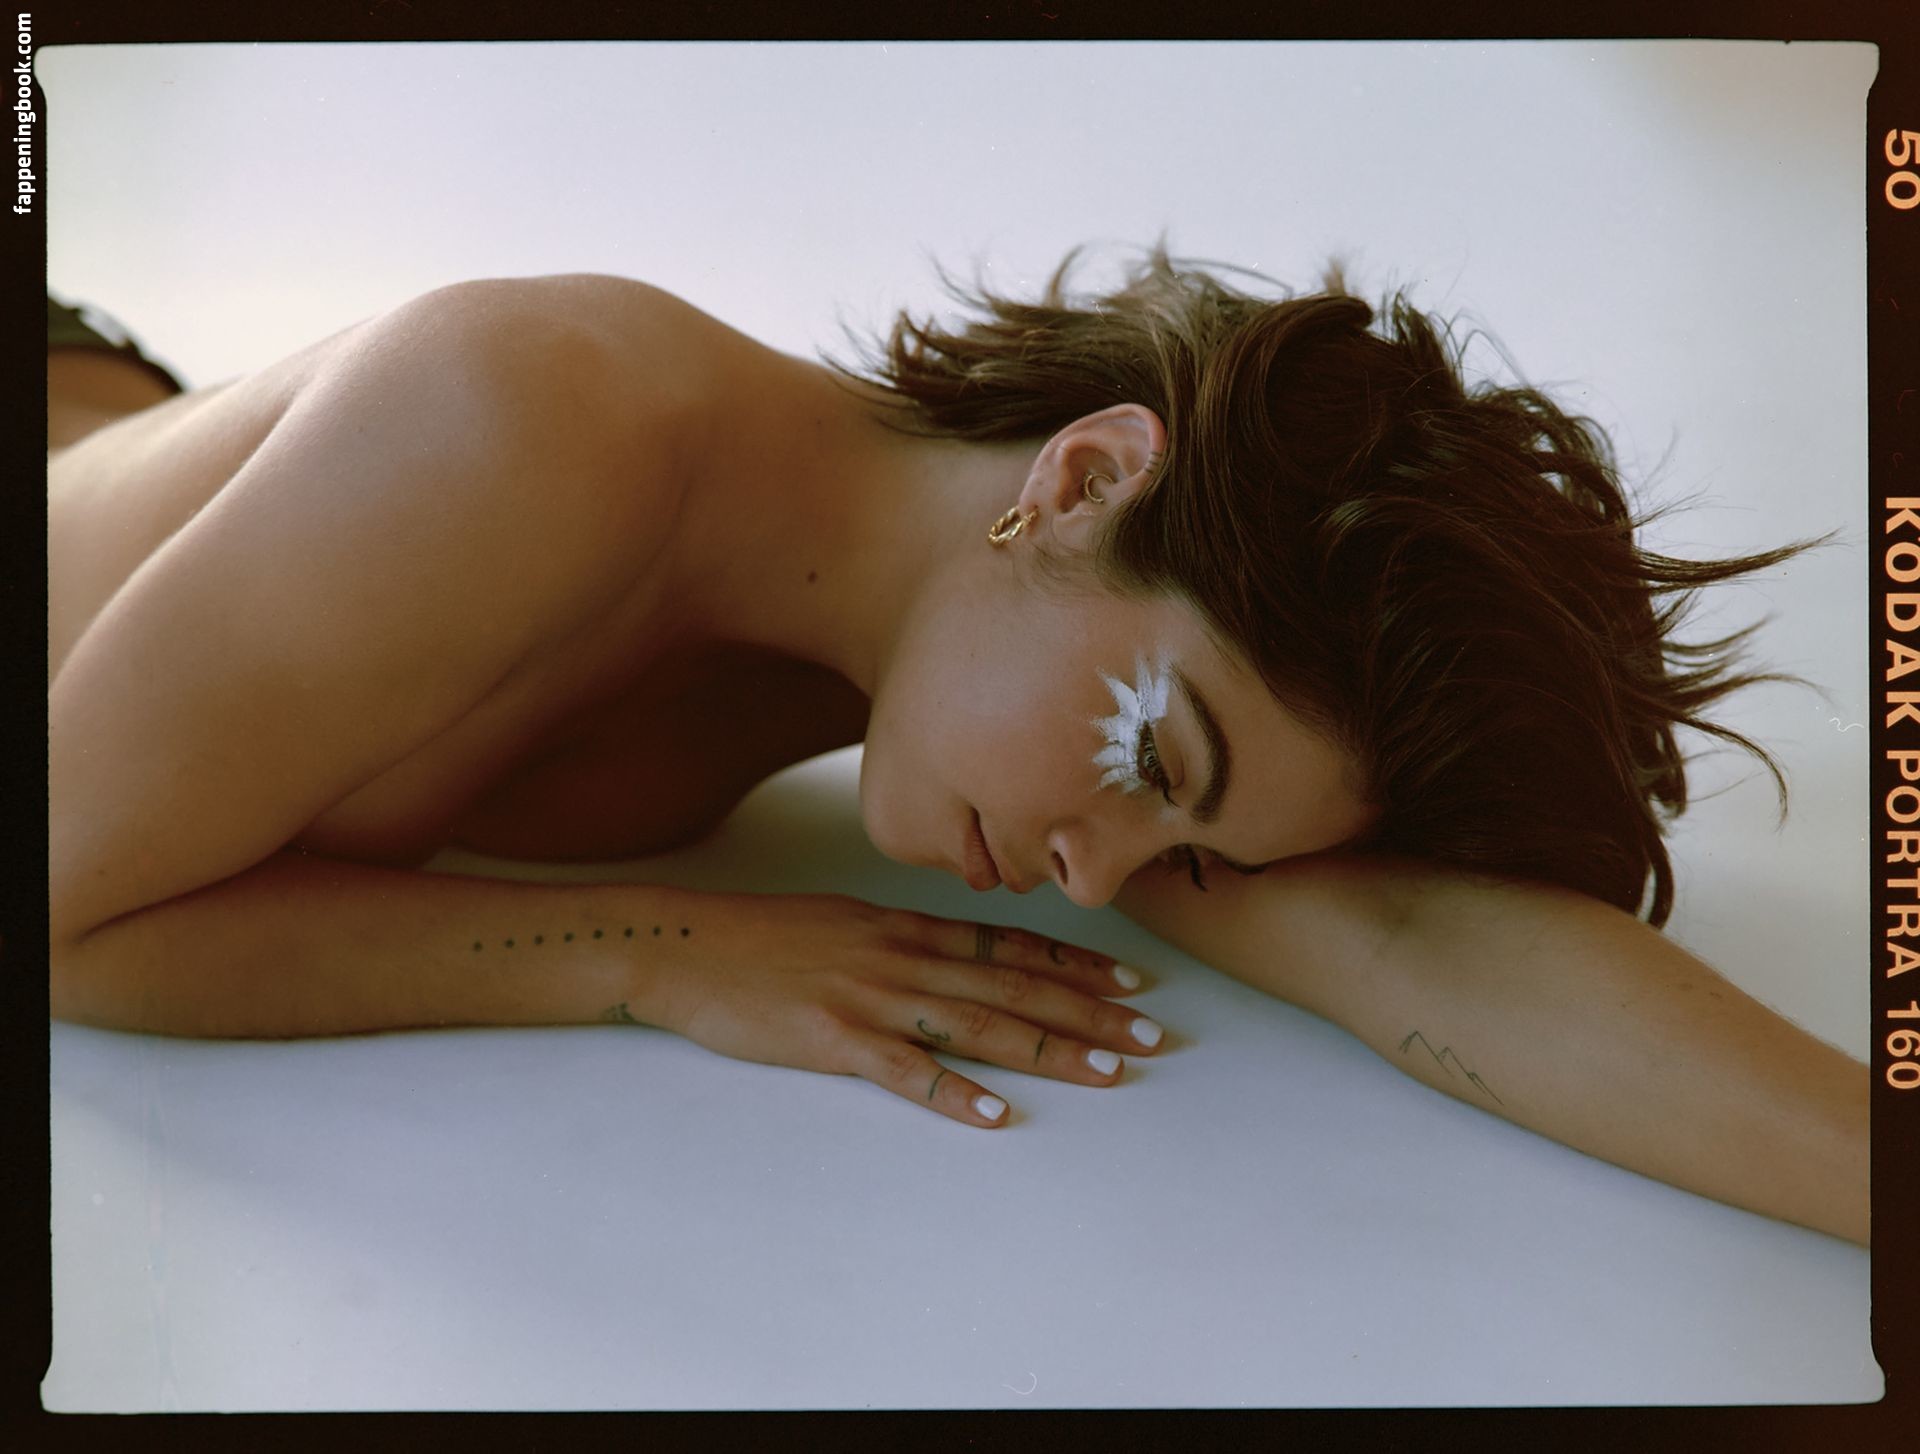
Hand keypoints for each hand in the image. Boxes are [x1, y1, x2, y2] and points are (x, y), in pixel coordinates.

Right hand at [656, 892, 1161, 1125]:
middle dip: (1090, 1011)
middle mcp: (903, 956)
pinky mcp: (833, 1038)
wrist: (685, 944)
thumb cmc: (759, 939)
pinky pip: (905, 1070)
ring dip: (1050, 1050)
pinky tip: (995, 1114)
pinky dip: (953, 1092)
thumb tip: (951, 956)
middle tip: (1151, 1033)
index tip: (1131, 980)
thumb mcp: (843, 922)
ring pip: (979, 1024)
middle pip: (1014, 986)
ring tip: (1109, 1071)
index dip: (1075, 965)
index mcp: (906, 928)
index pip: (1009, 946)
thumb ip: (901, 940)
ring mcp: (871, 997)